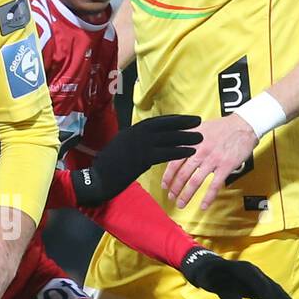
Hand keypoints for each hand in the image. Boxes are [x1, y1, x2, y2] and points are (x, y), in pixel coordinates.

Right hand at [71, 114, 201, 206]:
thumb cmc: (107, 167)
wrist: (98, 179)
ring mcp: (139, 145)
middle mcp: (136, 134)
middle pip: (165, 126)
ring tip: (200, 137)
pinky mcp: (142, 158)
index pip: (156, 122)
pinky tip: (190, 152)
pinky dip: (179, 151)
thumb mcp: (120, 147)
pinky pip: (165, 153)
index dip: (173, 120)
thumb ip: (133, 142)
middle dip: (183, 123)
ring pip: (167, 138)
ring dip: (185, 137)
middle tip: (199, 122)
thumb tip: (146, 141)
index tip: (185, 119)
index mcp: (131, 130)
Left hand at [162, 115, 256, 210]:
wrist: (244, 125)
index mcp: (192, 142)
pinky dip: (208, 198)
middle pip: (183, 174)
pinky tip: (203, 205)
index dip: (168, 176)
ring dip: (186, 195)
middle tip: (171, 197)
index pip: (174, 161)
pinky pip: (214, 185)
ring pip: (195, 181)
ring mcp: (213, 159)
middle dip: (175, 188)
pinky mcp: (225, 166)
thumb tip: (173, 146)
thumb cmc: (223, 127)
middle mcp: (200, 151)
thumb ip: (186, 137)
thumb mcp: (199, 127)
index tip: (165, 185)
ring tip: (181, 203)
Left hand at [180, 247, 298, 298]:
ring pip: (273, 295)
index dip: (269, 294)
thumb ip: (224, 292)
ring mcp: (257, 280)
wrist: (209, 269)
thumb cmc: (210, 276)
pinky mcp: (257, 287)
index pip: (260, 283)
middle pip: (272, 288)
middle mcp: (255, 274)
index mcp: (245, 270)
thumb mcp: (211, 283)